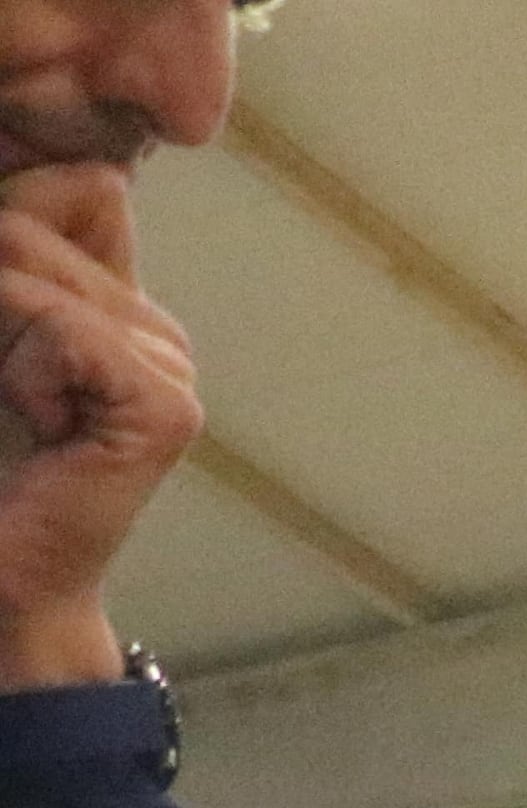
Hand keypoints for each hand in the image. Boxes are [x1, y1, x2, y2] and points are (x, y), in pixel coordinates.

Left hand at [0, 167, 198, 685]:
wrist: (1, 572)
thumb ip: (16, 260)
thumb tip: (36, 177)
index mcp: (118, 304)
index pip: (82, 182)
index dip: (17, 217)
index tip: (8, 323)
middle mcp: (157, 329)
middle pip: (42, 210)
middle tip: (1, 375)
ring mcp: (172, 368)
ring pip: (37, 265)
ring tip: (14, 404)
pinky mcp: (165, 409)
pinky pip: (63, 325)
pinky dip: (22, 367)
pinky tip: (39, 424)